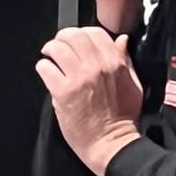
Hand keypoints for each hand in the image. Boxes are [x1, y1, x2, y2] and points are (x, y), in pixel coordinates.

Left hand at [37, 24, 145, 175]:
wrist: (111, 142)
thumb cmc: (122, 117)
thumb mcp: (133, 83)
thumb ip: (125, 60)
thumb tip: (121, 40)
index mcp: (115, 62)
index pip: (94, 32)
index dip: (82, 33)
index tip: (76, 41)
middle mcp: (97, 66)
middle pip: (73, 36)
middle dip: (62, 38)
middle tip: (58, 45)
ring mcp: (79, 78)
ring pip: (57, 48)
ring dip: (50, 50)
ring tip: (49, 56)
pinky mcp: (63, 92)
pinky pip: (46, 68)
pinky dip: (43, 67)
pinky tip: (47, 73)